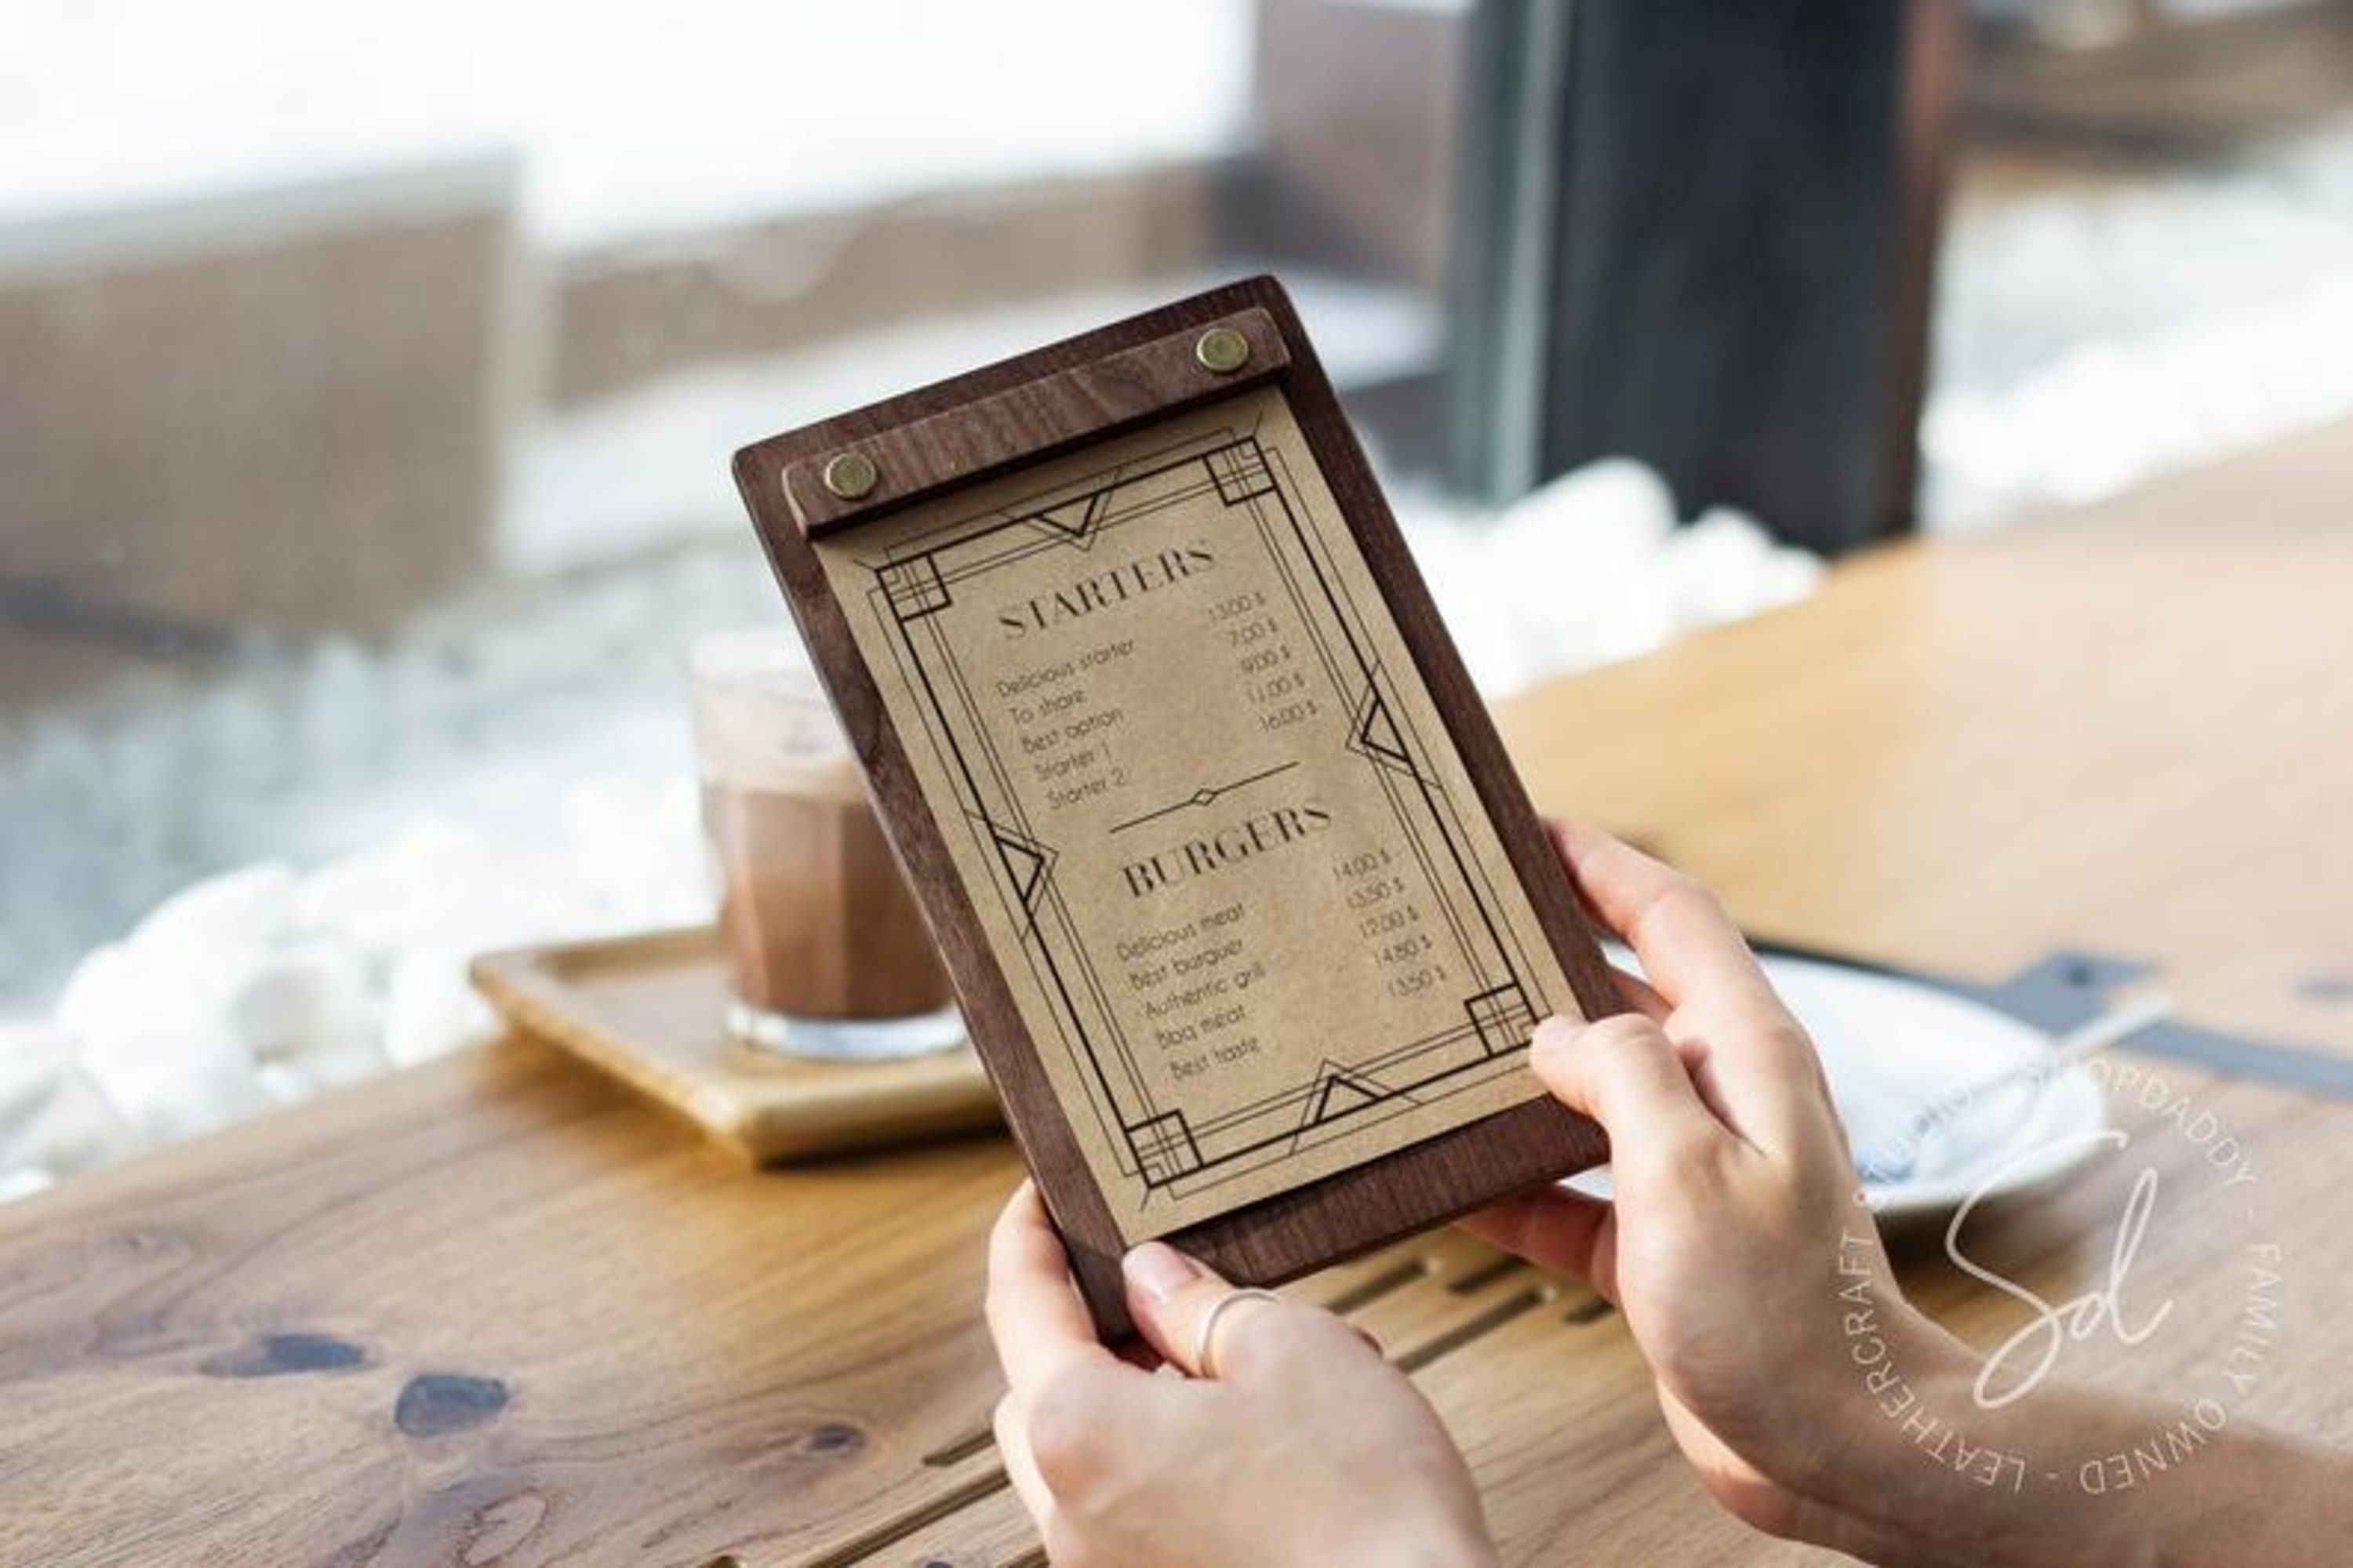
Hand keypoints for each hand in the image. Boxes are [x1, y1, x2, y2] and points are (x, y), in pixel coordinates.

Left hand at [985, 1182, 1497, 1567]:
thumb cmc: (1365, 1507)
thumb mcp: (1291, 1349)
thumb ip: (1201, 1303)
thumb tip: (1151, 1278)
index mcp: (1081, 1433)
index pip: (1020, 1308)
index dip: (1028, 1237)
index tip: (1039, 1197)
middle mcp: (1073, 1518)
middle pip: (1043, 1392)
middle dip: (1092, 1332)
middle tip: (1158, 1286)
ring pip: (1095, 1460)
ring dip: (1147, 1401)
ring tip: (1255, 1370)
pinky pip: (1140, 1516)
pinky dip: (1180, 1466)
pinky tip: (1273, 1445)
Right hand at [1462, 824, 1959, 1558]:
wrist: (1840, 1444)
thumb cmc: (1784, 1313)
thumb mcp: (1688, 1171)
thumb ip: (1620, 1077)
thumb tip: (1555, 1033)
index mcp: (1743, 1053)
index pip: (1672, 918)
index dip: (1604, 865)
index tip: (1533, 830)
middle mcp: (1723, 1098)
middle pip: (1620, 998)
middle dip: (1543, 966)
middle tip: (1457, 937)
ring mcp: (1694, 1172)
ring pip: (1588, 1097)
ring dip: (1518, 1079)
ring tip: (1433, 1051)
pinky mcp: (1664, 1245)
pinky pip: (1572, 1194)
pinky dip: (1515, 1188)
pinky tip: (1451, 1188)